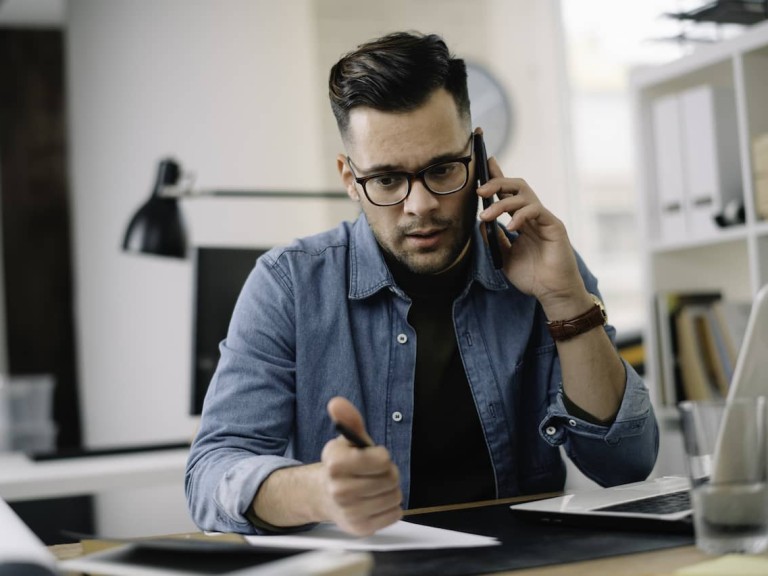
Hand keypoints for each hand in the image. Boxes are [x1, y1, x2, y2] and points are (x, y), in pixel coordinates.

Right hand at [320, 397, 402, 535]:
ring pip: (395, 496)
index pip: (382, 460)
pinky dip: (390, 506)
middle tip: (376, 473)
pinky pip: (395, 514)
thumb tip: (337, 402)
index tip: (374, 457)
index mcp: (335, 463)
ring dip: (390, 490)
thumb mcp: (347, 441)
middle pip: (391, 479)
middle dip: (388, 473)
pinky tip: (376, 501)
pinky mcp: (360, 528)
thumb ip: (348, 420)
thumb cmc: (344, 466)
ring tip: (375, 486)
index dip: (381, 456)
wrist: (326, 496)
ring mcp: (349, 511)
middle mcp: (339, 489)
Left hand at [477, 158, 590, 317]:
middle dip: (497, 183)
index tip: (485, 162)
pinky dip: (521, 216)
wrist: (552, 293)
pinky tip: (510, 228)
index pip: (508, 193)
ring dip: (501, 203)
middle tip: (479, 192)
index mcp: (522, 220)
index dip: (497, 176)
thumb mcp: (504, 256)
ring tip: (486, 216)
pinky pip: (536, 210)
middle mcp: (533, 216)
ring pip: (524, 196)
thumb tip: (480, 222)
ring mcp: (544, 219)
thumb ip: (494, 239)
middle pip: (517, 186)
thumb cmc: (532, 277)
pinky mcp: (554, 226)